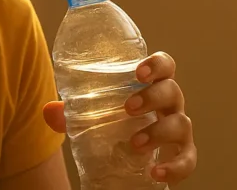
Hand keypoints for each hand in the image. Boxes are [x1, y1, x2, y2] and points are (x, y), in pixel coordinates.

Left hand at [43, 52, 196, 184]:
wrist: (129, 163)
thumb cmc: (116, 126)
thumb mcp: (94, 116)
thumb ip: (72, 113)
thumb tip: (49, 111)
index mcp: (152, 87)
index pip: (165, 66)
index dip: (157, 64)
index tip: (139, 71)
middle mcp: (170, 106)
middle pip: (173, 91)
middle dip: (152, 97)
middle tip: (128, 107)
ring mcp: (179, 131)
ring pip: (181, 124)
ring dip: (159, 131)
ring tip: (135, 142)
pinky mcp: (181, 156)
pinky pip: (187, 160)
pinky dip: (174, 167)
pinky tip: (156, 172)